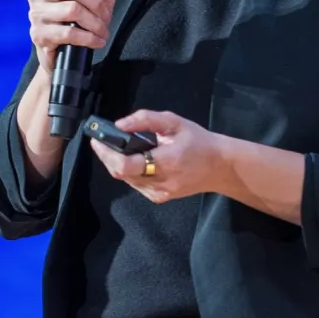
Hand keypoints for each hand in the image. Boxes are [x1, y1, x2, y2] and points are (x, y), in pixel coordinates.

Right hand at [28, 0, 125, 74]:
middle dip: (96, 2)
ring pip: (72, 9)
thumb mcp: (97, 1)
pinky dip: (89, 38)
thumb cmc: (79, 23)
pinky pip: (68, 33)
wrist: (61, 56)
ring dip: (95, 23)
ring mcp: (36, 14)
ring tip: (103, 31)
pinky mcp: (38, 34)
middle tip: (106, 17)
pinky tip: (97, 42)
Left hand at [88, 110, 221, 202]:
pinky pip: (135, 184)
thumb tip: (119, 125)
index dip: (107, 153)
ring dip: (116, 163)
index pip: (127, 165)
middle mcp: (160, 182)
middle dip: (107, 157)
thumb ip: (145, 120)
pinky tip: (133, 159)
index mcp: (166, 162)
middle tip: (101, 141)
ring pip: (126, 179)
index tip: (97, 139)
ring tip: (115, 147)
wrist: (221, 167)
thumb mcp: (175, 122)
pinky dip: (129, 171)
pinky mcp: (159, 198)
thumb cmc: (199, 141)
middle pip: (121, 173)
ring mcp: (159, 193)